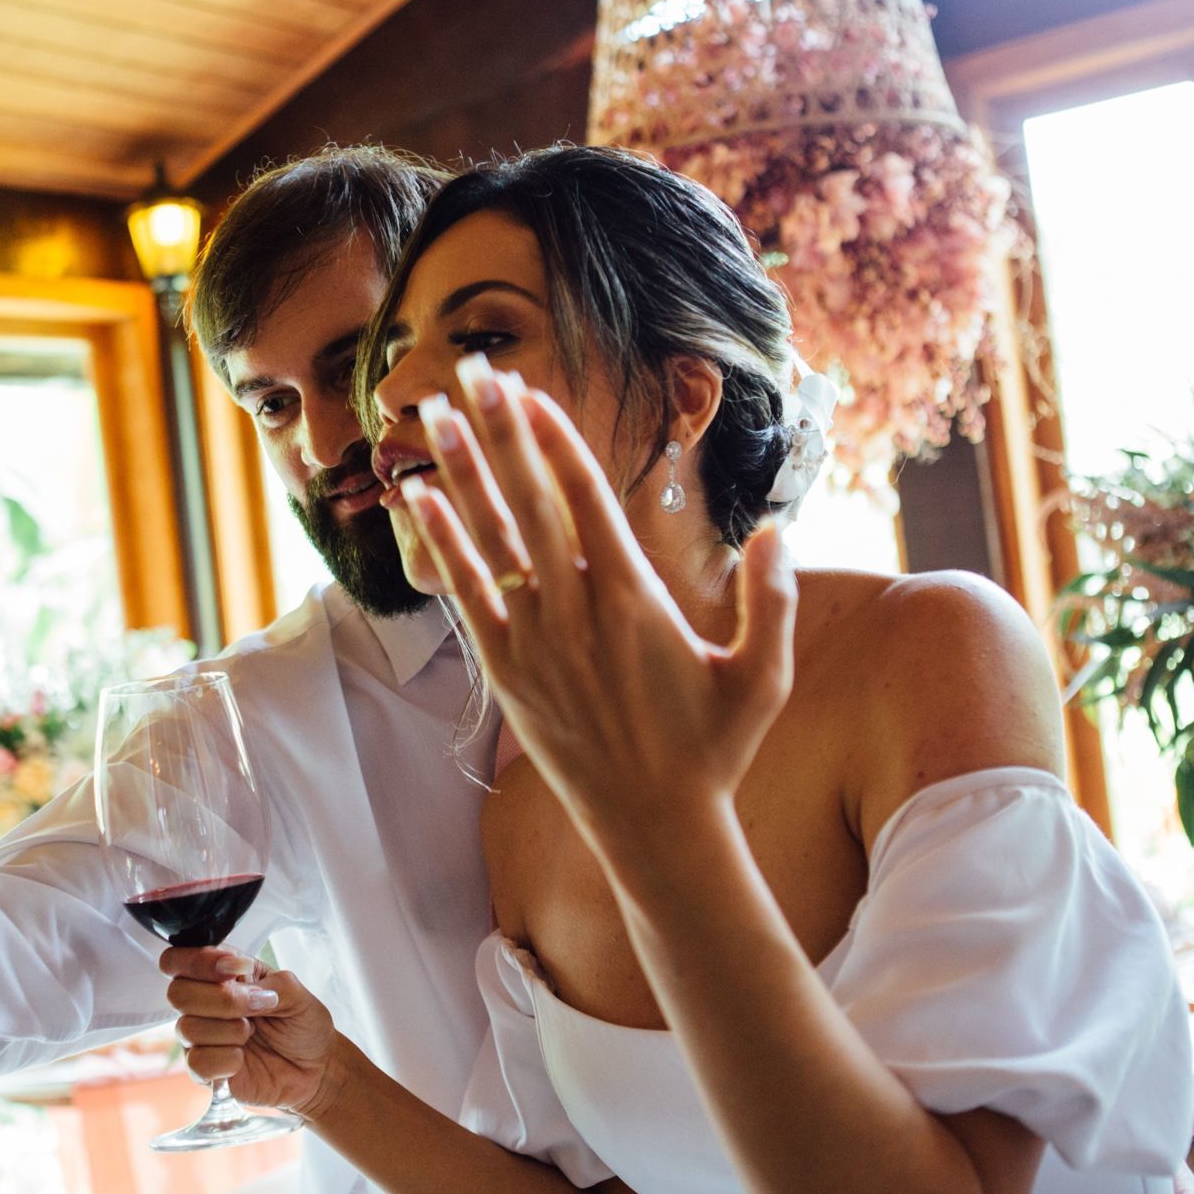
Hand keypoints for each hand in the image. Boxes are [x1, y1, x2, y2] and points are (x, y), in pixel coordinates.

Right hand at [162, 946, 339, 1117]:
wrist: (315, 1068)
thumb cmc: (302, 1025)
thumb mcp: (295, 992)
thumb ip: (267, 983)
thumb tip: (238, 987)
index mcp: (219, 975)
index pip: (178, 959)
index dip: (198, 962)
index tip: (234, 970)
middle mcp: (203, 1004)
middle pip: (177, 993)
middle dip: (222, 999)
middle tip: (256, 1007)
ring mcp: (200, 1039)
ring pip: (187, 1028)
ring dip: (229, 1031)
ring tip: (252, 1033)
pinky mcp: (204, 1071)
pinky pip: (197, 1063)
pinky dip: (226, 1060)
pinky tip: (242, 1058)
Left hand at [401, 365, 796, 851]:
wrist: (653, 826)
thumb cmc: (714, 749)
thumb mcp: (766, 677)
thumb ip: (775, 601)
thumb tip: (776, 531)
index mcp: (634, 597)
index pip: (585, 497)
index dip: (554, 438)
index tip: (530, 392)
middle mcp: (574, 608)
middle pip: (529, 498)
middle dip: (499, 428)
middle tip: (473, 367)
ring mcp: (532, 638)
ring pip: (489, 536)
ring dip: (459, 468)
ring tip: (430, 411)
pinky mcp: (504, 670)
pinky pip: (464, 594)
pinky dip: (441, 544)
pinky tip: (417, 499)